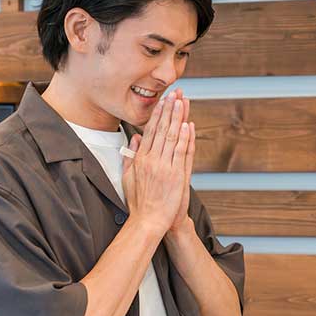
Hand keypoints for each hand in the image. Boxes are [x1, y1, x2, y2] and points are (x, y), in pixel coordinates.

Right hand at [121, 92, 192, 240]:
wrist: (148, 221)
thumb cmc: (139, 202)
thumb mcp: (128, 176)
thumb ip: (130, 156)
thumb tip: (134, 138)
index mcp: (140, 159)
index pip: (149, 131)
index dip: (157, 114)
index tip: (162, 101)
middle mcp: (151, 160)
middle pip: (161, 129)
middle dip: (168, 109)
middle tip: (174, 93)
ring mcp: (164, 167)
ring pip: (172, 136)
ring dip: (178, 117)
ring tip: (182, 101)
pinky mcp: (176, 176)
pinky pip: (181, 152)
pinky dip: (185, 137)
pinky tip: (188, 124)